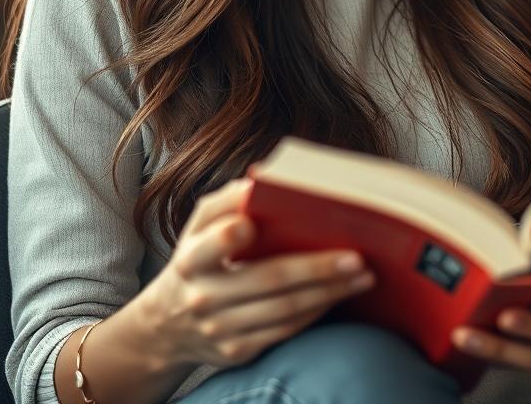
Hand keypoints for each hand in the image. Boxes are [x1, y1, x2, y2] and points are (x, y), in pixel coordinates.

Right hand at [136, 177, 376, 368]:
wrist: (167, 324)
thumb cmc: (197, 257)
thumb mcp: (198, 226)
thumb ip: (225, 201)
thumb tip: (262, 180)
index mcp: (192, 256)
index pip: (217, 241)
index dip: (235, 233)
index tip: (260, 222)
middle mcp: (203, 295)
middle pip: (268, 279)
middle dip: (316, 268)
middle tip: (357, 257)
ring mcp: (220, 327)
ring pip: (284, 310)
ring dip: (328, 293)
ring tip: (363, 276)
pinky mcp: (237, 350)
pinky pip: (284, 331)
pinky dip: (316, 312)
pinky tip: (338, 295)